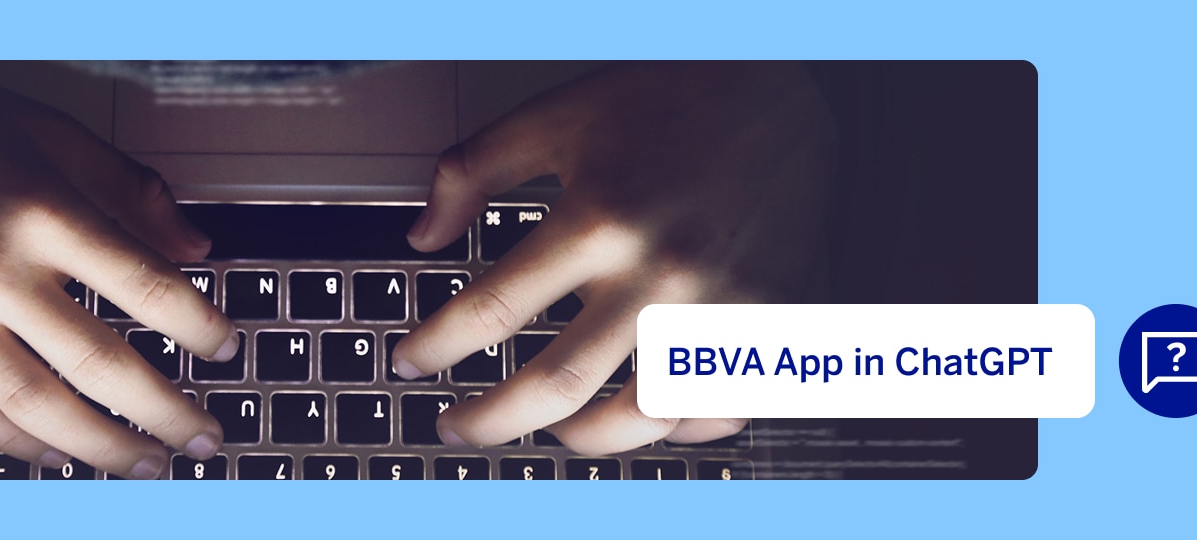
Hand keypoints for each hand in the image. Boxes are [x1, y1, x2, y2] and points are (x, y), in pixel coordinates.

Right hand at [0, 64, 235, 478]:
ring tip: (144, 465)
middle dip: (165, 411)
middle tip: (204, 438)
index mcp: (40, 207)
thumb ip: (126, 187)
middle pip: (100, 363)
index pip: (145, 285)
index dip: (198, 326)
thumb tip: (195, 249)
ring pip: (35, 403)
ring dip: (100, 447)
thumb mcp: (43, 128)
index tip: (226, 348)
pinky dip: (15, 441)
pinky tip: (56, 455)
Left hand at [395, 61, 836, 454]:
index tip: (410, 361)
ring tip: (547, 429)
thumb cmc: (671, 98)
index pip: (492, 310)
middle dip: (488, 421)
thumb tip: (424, 235)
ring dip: (577, 438)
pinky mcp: (766, 323)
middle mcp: (659, 272)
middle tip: (456, 424)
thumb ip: (473, 171)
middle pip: (555, 386)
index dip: (433, 347)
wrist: (785, 91)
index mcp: (598, 217)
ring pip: (637, 418)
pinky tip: (640, 414)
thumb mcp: (556, 116)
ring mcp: (716, 307)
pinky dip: (672, 427)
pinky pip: (717, 410)